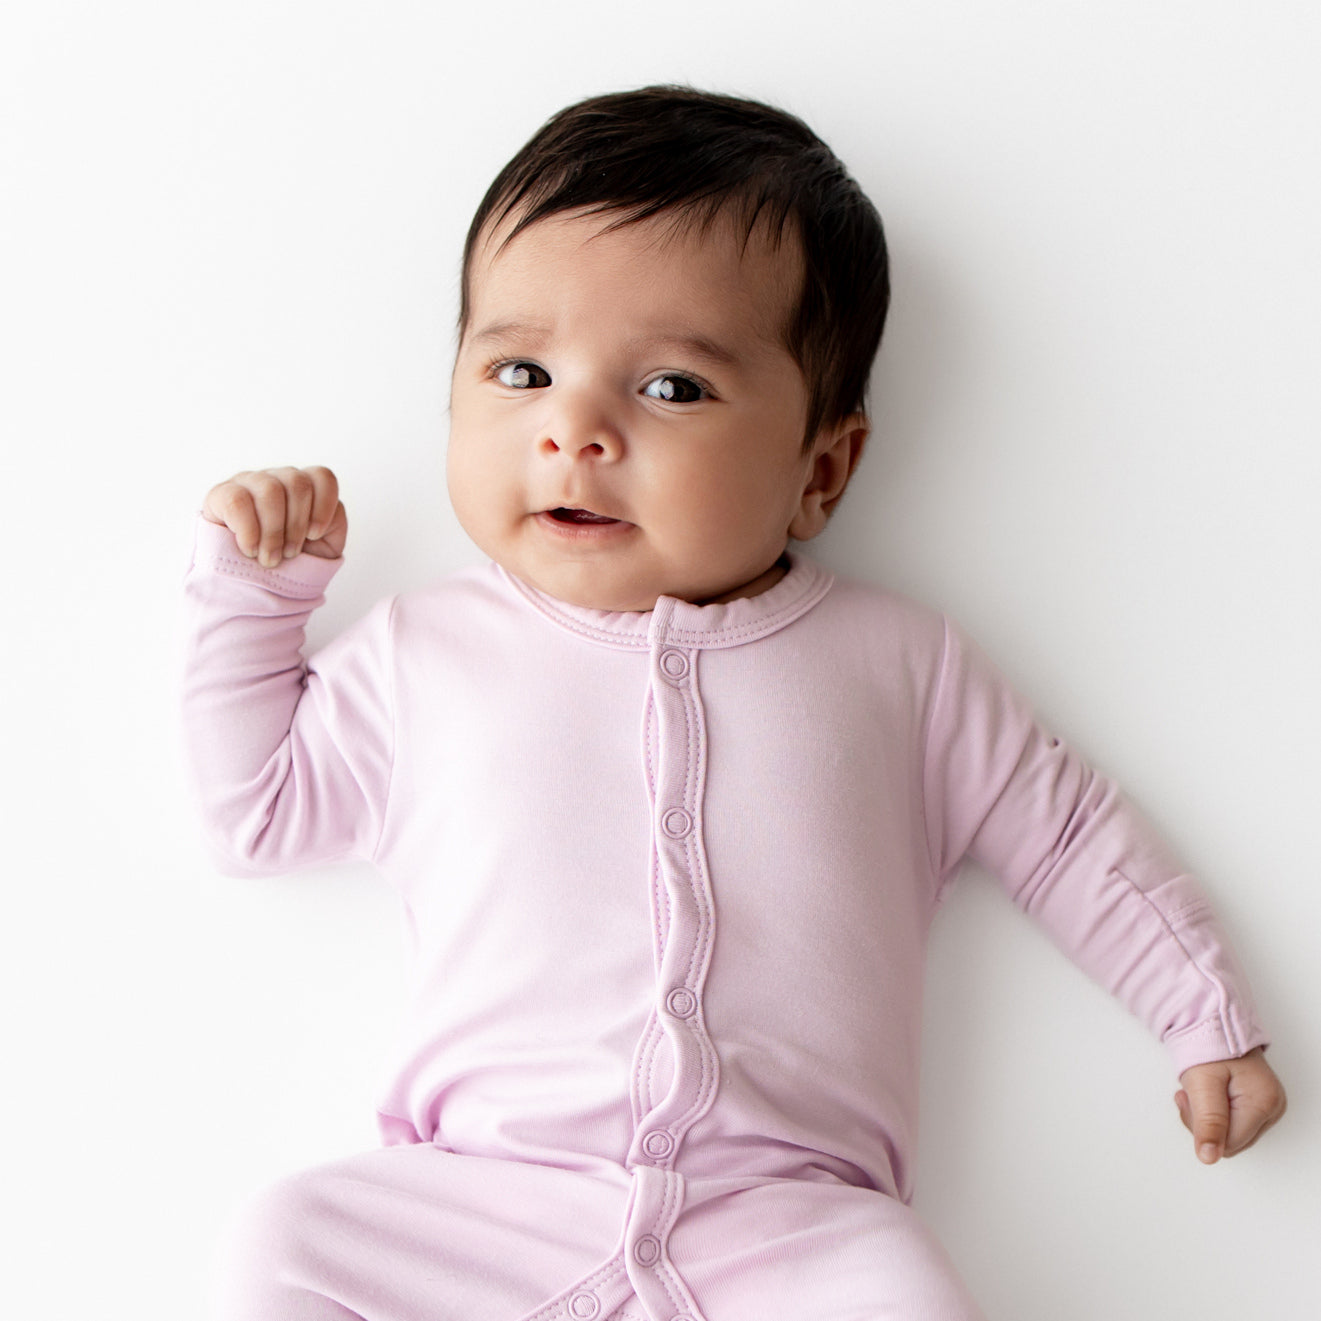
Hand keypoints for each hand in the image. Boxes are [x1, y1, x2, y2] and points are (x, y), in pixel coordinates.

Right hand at [203, 466, 347, 567]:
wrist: (251, 581)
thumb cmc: (289, 560)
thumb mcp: (323, 545)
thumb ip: (334, 522)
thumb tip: (327, 512)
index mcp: (304, 487)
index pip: (322, 477)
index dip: (324, 506)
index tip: (315, 536)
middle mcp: (277, 478)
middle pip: (297, 483)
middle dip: (296, 526)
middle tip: (289, 554)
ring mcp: (248, 482)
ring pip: (270, 490)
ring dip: (273, 532)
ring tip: (270, 558)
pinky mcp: (220, 495)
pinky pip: (238, 501)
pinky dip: (249, 531)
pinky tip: (250, 549)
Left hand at [1175, 1046, 1285, 1163]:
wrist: (1212, 1023)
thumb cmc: (1208, 1045)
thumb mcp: (1201, 1084)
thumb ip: (1207, 1122)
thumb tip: (1209, 1157)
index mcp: (1263, 1103)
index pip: (1230, 1144)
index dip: (1202, 1129)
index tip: (1187, 1100)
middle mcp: (1273, 1108)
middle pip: (1232, 1142)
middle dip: (1204, 1123)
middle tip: (1190, 1095)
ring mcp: (1269, 1106)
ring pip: (1232, 1135)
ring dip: (1207, 1117)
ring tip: (1199, 1091)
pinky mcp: (1260, 1103)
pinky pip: (1235, 1123)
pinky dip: (1215, 1112)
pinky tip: (1209, 1095)